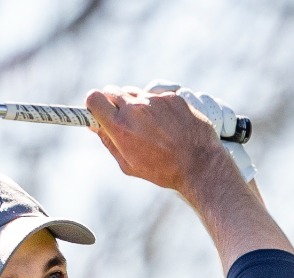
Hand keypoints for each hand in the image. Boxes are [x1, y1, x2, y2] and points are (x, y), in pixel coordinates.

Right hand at [84, 85, 236, 195]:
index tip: (98, 113)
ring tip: (149, 126)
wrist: (200, 164)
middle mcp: (136, 108)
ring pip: (134, 93)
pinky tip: (167, 125)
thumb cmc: (162, 170)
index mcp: (120, 127)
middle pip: (111, 91)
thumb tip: (94, 124)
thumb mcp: (128, 164)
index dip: (94, 105)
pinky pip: (156, 96)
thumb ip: (108, 141)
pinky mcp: (172, 97)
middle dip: (112, 103)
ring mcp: (155, 100)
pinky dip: (157, 107)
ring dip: (135, 105)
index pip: (94, 98)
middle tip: (122, 119)